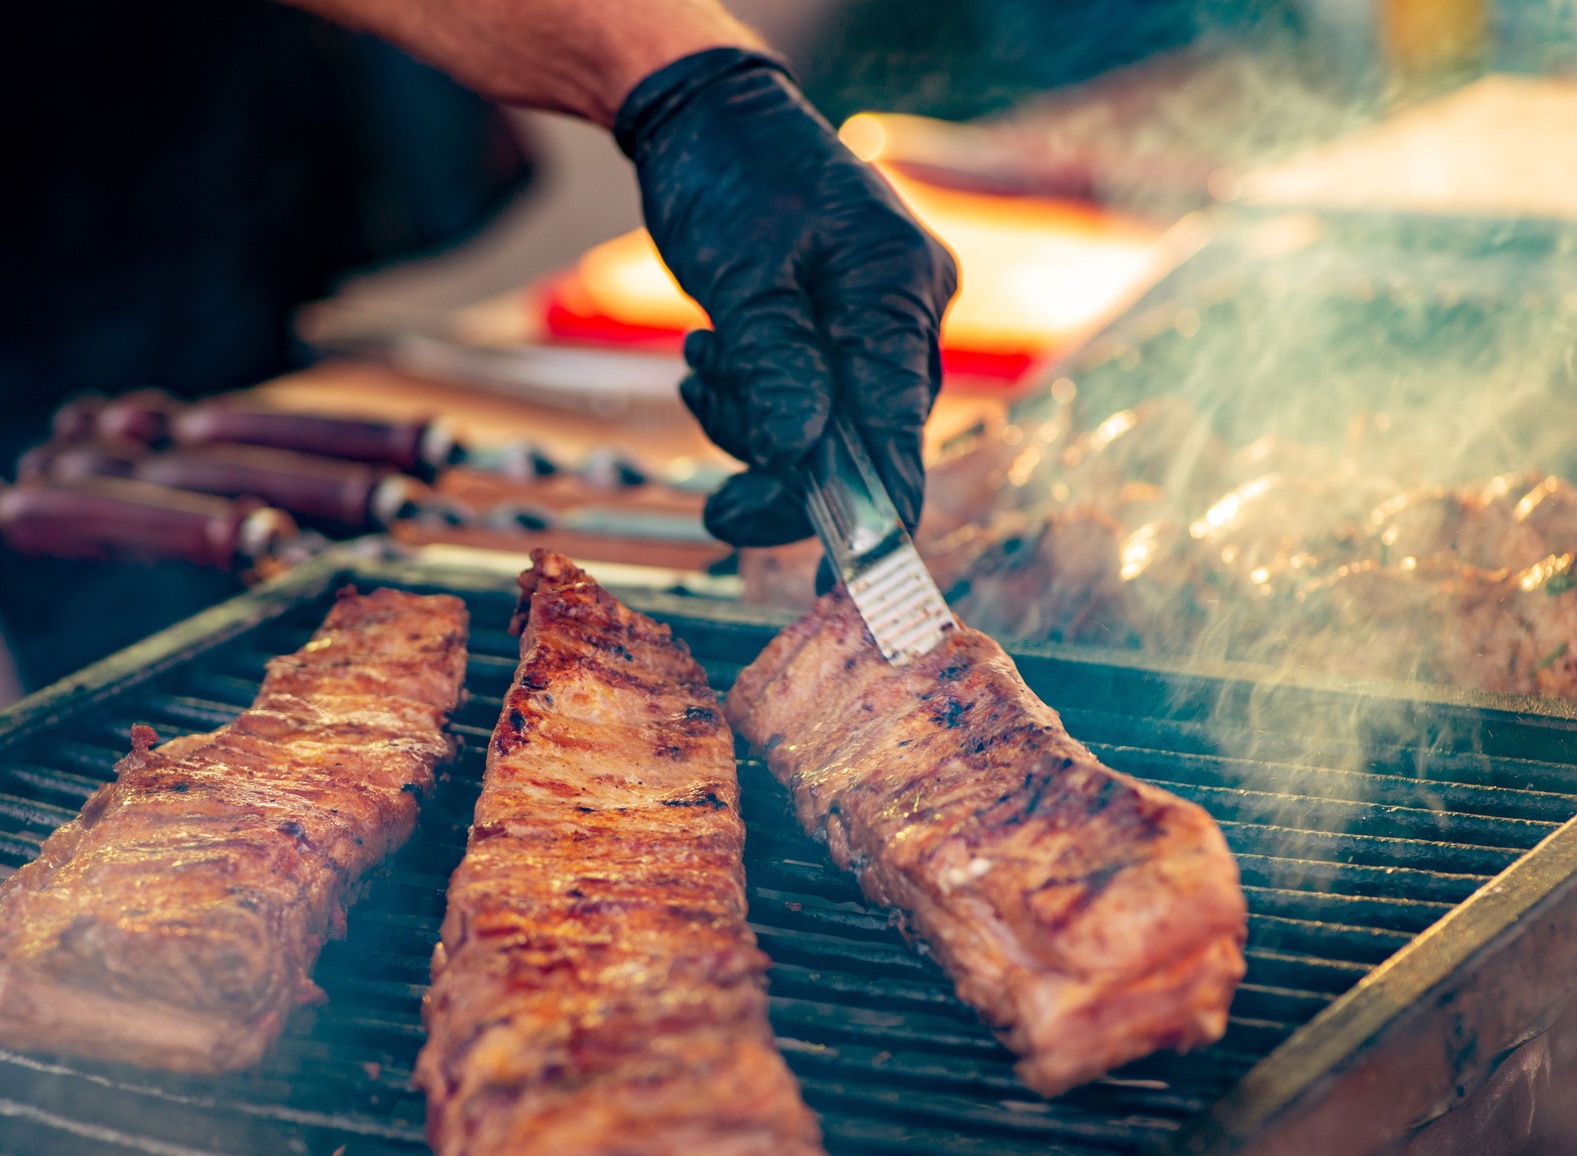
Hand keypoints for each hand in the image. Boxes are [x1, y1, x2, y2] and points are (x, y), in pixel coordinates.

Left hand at [614, 49, 956, 546]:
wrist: (706, 117)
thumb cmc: (729, 176)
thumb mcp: (740, 273)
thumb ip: (775, 365)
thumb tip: (802, 455)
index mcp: (899, 291)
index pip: (899, 430)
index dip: (878, 514)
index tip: (851, 584)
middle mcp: (905, 310)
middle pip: (861, 440)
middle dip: (782, 467)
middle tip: (717, 509)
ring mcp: (876, 320)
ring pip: (824, 426)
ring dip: (754, 423)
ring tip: (704, 365)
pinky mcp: (838, 329)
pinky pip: (804, 396)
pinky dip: (754, 397)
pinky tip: (713, 357)